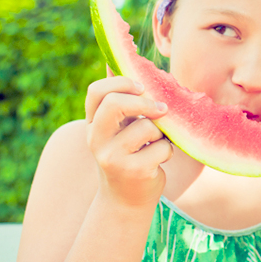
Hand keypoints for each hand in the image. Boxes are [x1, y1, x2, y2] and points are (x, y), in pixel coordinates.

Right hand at [85, 69, 172, 207]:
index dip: (121, 83)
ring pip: (146, 127)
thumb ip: (119, 100)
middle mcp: (96, 139)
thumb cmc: (128, 157)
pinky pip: (161, 148)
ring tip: (157, 143)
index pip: (96, 92)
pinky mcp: (133, 171)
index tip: (142, 87)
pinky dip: (167, 151)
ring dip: (161, 133)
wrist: (126, 200)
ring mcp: (112, 157)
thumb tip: (115, 61)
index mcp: (93, 124)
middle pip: (115, 104)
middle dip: (144, 103)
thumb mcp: (118, 129)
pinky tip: (159, 160)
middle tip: (162, 109)